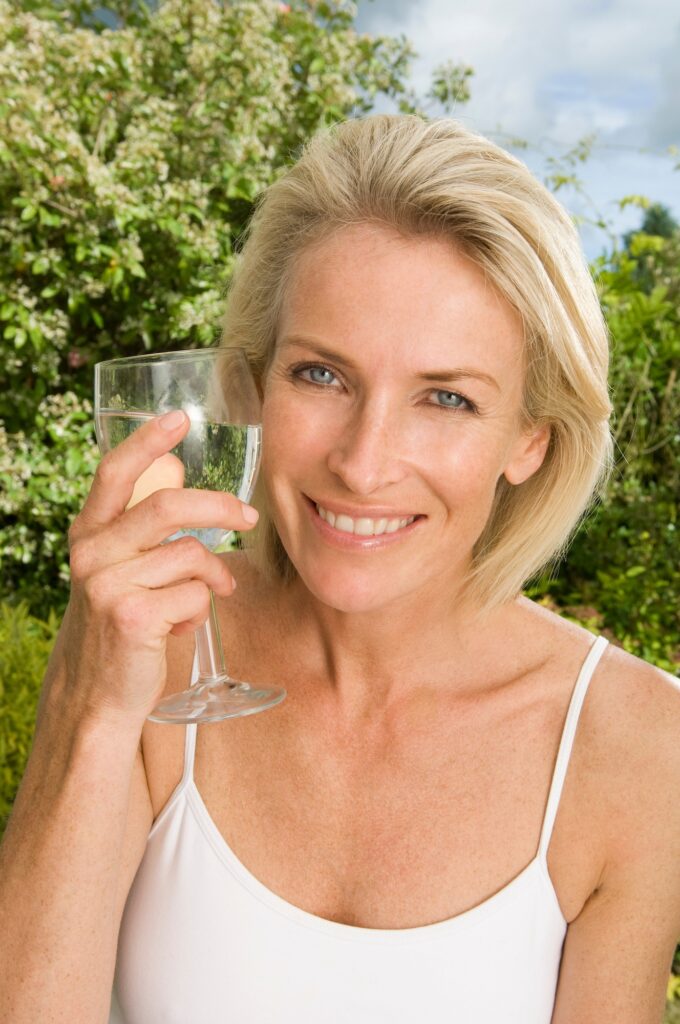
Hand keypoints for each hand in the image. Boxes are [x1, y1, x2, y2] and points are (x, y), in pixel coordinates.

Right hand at [52, 410, 258, 729]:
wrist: (99, 692)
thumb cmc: (122, 625)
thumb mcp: (118, 571)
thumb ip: (141, 533)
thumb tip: (189, 486)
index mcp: (89, 534)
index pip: (114, 472)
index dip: (146, 440)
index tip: (179, 417)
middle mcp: (91, 554)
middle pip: (168, 506)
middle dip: (219, 507)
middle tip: (249, 515)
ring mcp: (108, 586)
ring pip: (191, 555)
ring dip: (213, 576)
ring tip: (210, 594)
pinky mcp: (132, 617)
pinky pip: (196, 594)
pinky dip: (201, 608)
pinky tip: (182, 626)